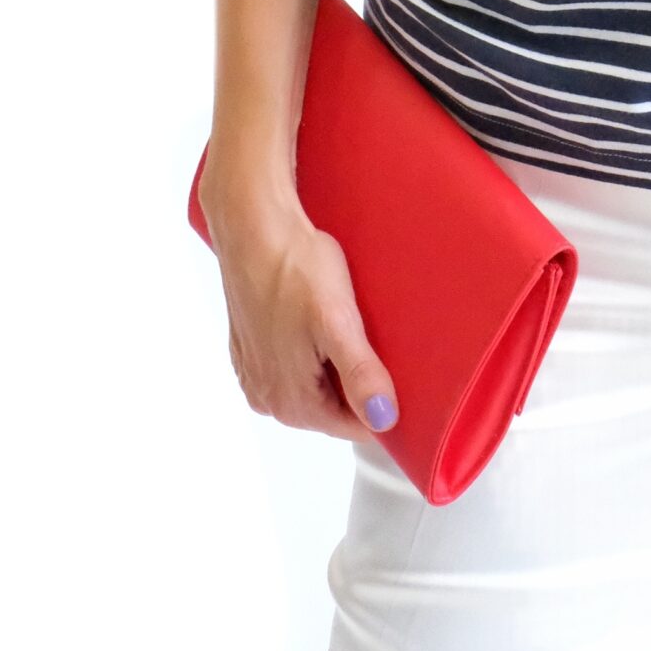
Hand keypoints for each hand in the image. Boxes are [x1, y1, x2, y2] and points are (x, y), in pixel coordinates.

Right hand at [200, 169, 399, 442]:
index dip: (384, 402)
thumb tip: (384, 419)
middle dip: (359, 380)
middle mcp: (266, 398)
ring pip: (315, 384)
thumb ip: (360, 374)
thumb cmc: (295, 267)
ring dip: (336, 362)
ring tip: (348, 321)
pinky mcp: (249, 347)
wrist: (254, 224)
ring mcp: (254, 373)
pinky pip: (294, 363)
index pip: (355, 426)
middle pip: (334, 407)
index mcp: (291, 403)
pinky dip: (313, 348)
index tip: (401, 371)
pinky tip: (320, 316)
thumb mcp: (338, 321)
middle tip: (375, 336)